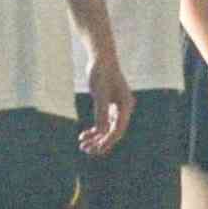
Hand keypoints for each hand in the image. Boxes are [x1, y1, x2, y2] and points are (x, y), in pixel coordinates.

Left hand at [79, 40, 132, 156]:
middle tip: (85, 150)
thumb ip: (101, 112)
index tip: (95, 149)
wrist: (101, 58)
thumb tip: (101, 132)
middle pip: (113, 132)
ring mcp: (117, 108)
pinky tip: (83, 135)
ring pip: (108, 129)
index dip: (107, 141)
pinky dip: (94, 129)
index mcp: (125, 106)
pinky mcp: (110, 105)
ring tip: (82, 145)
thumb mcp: (99, 93)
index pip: (117, 130)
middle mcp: (124, 109)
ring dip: (96, 138)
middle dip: (100, 143)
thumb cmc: (101, 73)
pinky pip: (104, 122)